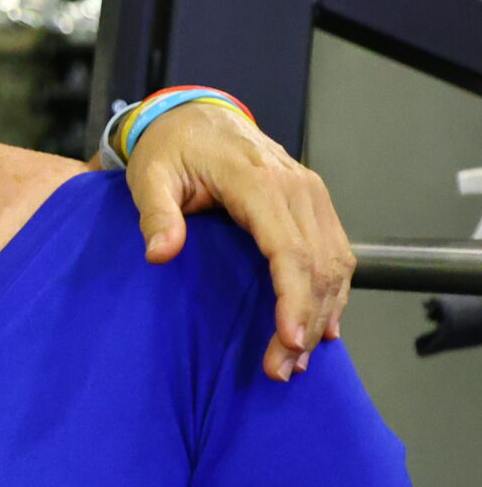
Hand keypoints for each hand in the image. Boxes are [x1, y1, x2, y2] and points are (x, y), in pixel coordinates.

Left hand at [123, 103, 351, 380]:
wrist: (195, 117)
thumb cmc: (170, 147)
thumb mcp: (148, 176)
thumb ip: (155, 214)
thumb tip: (160, 253)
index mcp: (258, 182)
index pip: (290, 250)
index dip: (294, 300)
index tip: (287, 341)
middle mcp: (297, 188)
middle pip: (319, 266)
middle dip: (306, 323)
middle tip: (282, 369)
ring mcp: (311, 195)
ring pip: (336, 263)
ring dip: (322, 314)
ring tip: (296, 360)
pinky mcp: (314, 205)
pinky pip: (335, 253)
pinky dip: (333, 293)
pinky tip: (321, 329)